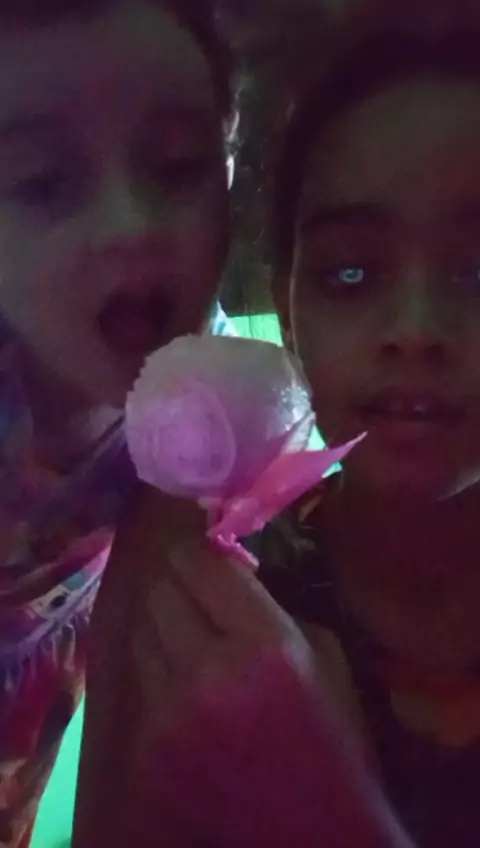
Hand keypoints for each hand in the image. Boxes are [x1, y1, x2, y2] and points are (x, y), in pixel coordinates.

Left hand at [73, 486, 413, 847]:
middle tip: (202, 595)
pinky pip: (142, 681)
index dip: (202, 550)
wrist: (314, 831)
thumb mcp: (324, 653)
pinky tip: (190, 689)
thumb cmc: (334, 736)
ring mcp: (169, 714)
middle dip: (181, 585)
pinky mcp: (148, 748)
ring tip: (194, 641)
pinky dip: (161, 673)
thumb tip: (225, 566)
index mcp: (263, 643)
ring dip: (166, 626)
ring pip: (141, 631)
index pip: (197, 560)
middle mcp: (206, 671)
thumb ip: (269, 603)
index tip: (210, 553)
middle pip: (159, 590)